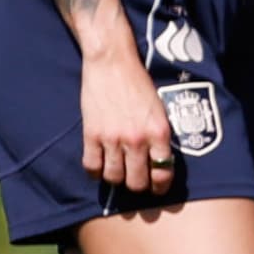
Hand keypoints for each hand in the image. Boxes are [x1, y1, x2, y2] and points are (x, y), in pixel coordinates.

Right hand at [81, 53, 176, 195]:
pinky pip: (91, 166)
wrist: (113, 64)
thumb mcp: (160, 109)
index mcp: (159, 132)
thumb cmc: (140, 84)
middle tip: (136, 182)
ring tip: (118, 172)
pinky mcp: (91, 135)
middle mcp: (137, 139)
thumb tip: (161, 160)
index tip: (158, 189)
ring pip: (113, 178)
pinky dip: (95, 171)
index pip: (162, 173)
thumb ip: (159, 135)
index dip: (160, 186)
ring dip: (116, 179)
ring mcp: (112, 139)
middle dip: (138, 186)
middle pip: (136, 181)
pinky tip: (99, 166)